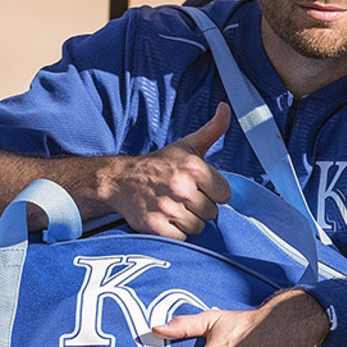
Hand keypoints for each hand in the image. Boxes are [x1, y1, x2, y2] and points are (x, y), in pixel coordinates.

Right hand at [102, 103, 232, 238]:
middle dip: (200, 207)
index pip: (225, 195)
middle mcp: (182, 187)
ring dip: (188, 220)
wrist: (121, 180)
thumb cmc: (160, 164)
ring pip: (198, 226)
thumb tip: (225, 108)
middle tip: (183, 197)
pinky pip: (181, 237)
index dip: (213, 193)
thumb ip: (213, 129)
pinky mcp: (156, 227)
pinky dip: (175, 232)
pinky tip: (166, 219)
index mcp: (194, 167)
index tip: (199, 187)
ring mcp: (168, 208)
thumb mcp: (188, 145)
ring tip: (174, 207)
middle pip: (212, 212)